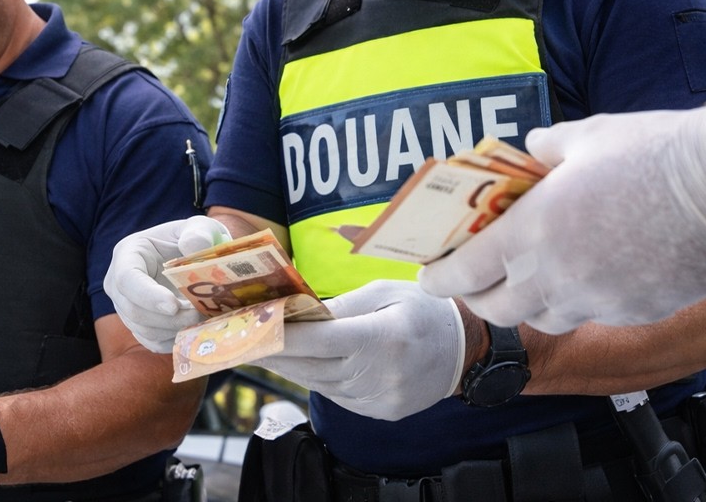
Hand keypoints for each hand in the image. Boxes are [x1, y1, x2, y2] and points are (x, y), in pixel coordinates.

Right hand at [104, 216, 230, 352]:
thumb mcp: (200, 228)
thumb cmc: (193, 239)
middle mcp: (119, 284)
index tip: (174, 306)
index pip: (127, 279)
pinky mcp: (139, 325)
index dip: (148, 296)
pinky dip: (174, 340)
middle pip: (133, 311)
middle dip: (168, 319)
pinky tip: (194, 329)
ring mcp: (126, 307)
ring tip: (202, 318)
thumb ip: (199, 232)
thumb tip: (194, 245)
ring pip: (143, 330)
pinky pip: (152, 342)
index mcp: (127, 254)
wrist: (193, 258)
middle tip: (199, 315)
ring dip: (174, 329)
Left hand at [258, 279, 463, 421]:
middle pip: (310, 366)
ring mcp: (378, 398)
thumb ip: (343, 304)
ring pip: (317, 382)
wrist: (466, 351)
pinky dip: (314, 377)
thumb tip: (301, 312)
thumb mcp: (386, 292)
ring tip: (261, 348)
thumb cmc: (424, 310)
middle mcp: (379, 373)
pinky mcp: (379, 412)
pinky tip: (299, 363)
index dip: (280, 335)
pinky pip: (334, 394)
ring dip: (288, 366)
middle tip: (239, 338)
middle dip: (271, 351)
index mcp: (382, 337)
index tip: (250, 327)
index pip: (319, 340)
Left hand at [418, 100, 705, 333]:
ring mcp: (598, 301)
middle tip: (475, 282)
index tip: (430, 274)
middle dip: (479, 298)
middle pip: (498, 308)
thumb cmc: (653, 152)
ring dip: (531, 302)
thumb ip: (547, 149)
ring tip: (534, 278)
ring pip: (547, 317)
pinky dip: (584, 299)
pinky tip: (597, 272)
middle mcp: (557, 277)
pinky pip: (596, 314)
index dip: (442, 276)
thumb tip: (530, 149)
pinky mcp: (637, 311)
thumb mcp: (587, 136)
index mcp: (531, 232)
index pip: (466, 272)